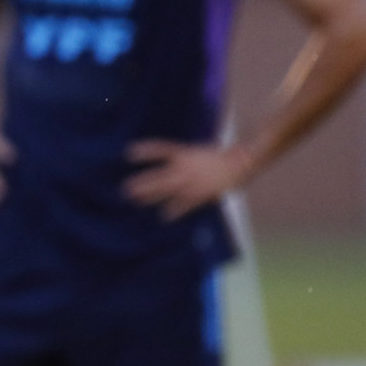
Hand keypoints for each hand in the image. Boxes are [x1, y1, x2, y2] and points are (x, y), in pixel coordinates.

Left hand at [123, 140, 255, 220]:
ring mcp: (191, 181)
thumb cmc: (221, 157)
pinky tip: (164, 217)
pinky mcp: (201, 194)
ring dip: (150, 196)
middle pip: (158, 175)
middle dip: (142, 183)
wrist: (241, 163)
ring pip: (166, 190)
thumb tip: (173, 163)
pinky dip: (174, 210)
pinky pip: (184, 204)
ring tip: (135, 200)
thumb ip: (185, 159)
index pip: (161, 149)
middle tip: (125, 189)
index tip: (128, 153)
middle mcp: (185, 167)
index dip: (145, 151)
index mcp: (185, 153)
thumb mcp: (199, 151)